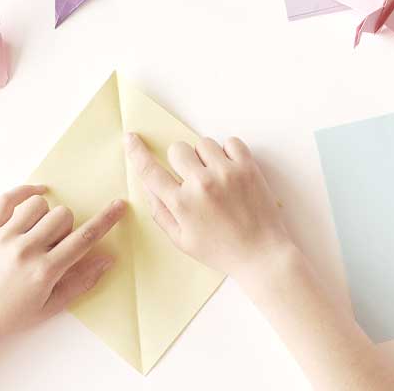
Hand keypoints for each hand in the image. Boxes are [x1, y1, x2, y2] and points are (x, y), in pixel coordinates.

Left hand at [0, 186, 125, 348]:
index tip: (119, 205)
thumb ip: (81, 282)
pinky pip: (7, 198)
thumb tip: (108, 259)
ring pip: (39, 204)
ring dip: (46, 214)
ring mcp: (3, 238)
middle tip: (55, 244)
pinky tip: (36, 195)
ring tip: (37, 231)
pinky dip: (24, 192)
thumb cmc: (12, 316)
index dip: (106, 220)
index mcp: (44, 271)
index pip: (83, 238)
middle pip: (62, 215)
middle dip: (66, 226)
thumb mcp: (51, 307)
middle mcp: (25, 250)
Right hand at [124, 134, 292, 281]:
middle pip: (177, 149)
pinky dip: (229, 152)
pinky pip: (231, 142)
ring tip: (216, 177)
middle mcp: (201, 184)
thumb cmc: (221, 250)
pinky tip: (231, 170)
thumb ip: (161, 211)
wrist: (261, 254)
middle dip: (181, 161)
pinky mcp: (248, 168)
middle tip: (193, 177)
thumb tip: (148, 185)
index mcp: (182, 204)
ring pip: (203, 143)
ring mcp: (226, 173)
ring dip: (206, 156)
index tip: (131, 139)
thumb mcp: (182, 240)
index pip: (150, 171)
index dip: (137, 152)